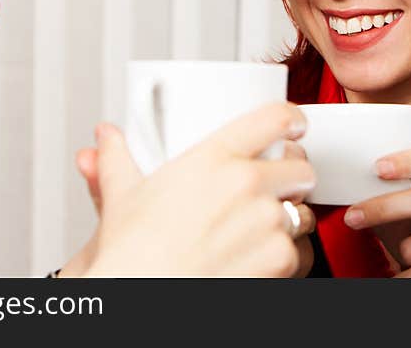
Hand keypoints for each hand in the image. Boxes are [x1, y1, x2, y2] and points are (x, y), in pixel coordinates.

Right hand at [64, 102, 315, 276]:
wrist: (141, 293)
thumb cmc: (133, 253)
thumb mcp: (121, 195)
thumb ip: (115, 158)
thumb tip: (107, 137)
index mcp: (214, 158)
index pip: (275, 118)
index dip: (292, 119)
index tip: (294, 126)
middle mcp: (246, 184)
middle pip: (299, 167)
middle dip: (292, 177)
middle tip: (274, 188)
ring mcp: (267, 222)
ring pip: (303, 211)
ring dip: (292, 218)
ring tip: (263, 228)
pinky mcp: (280, 259)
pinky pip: (301, 250)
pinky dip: (288, 255)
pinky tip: (263, 257)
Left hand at [343, 148, 410, 277]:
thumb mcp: (404, 215)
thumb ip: (386, 197)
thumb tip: (346, 186)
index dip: (405, 162)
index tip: (378, 167)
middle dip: (381, 208)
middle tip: (351, 218)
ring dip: (404, 254)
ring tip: (409, 257)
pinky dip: (409, 276)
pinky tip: (407, 274)